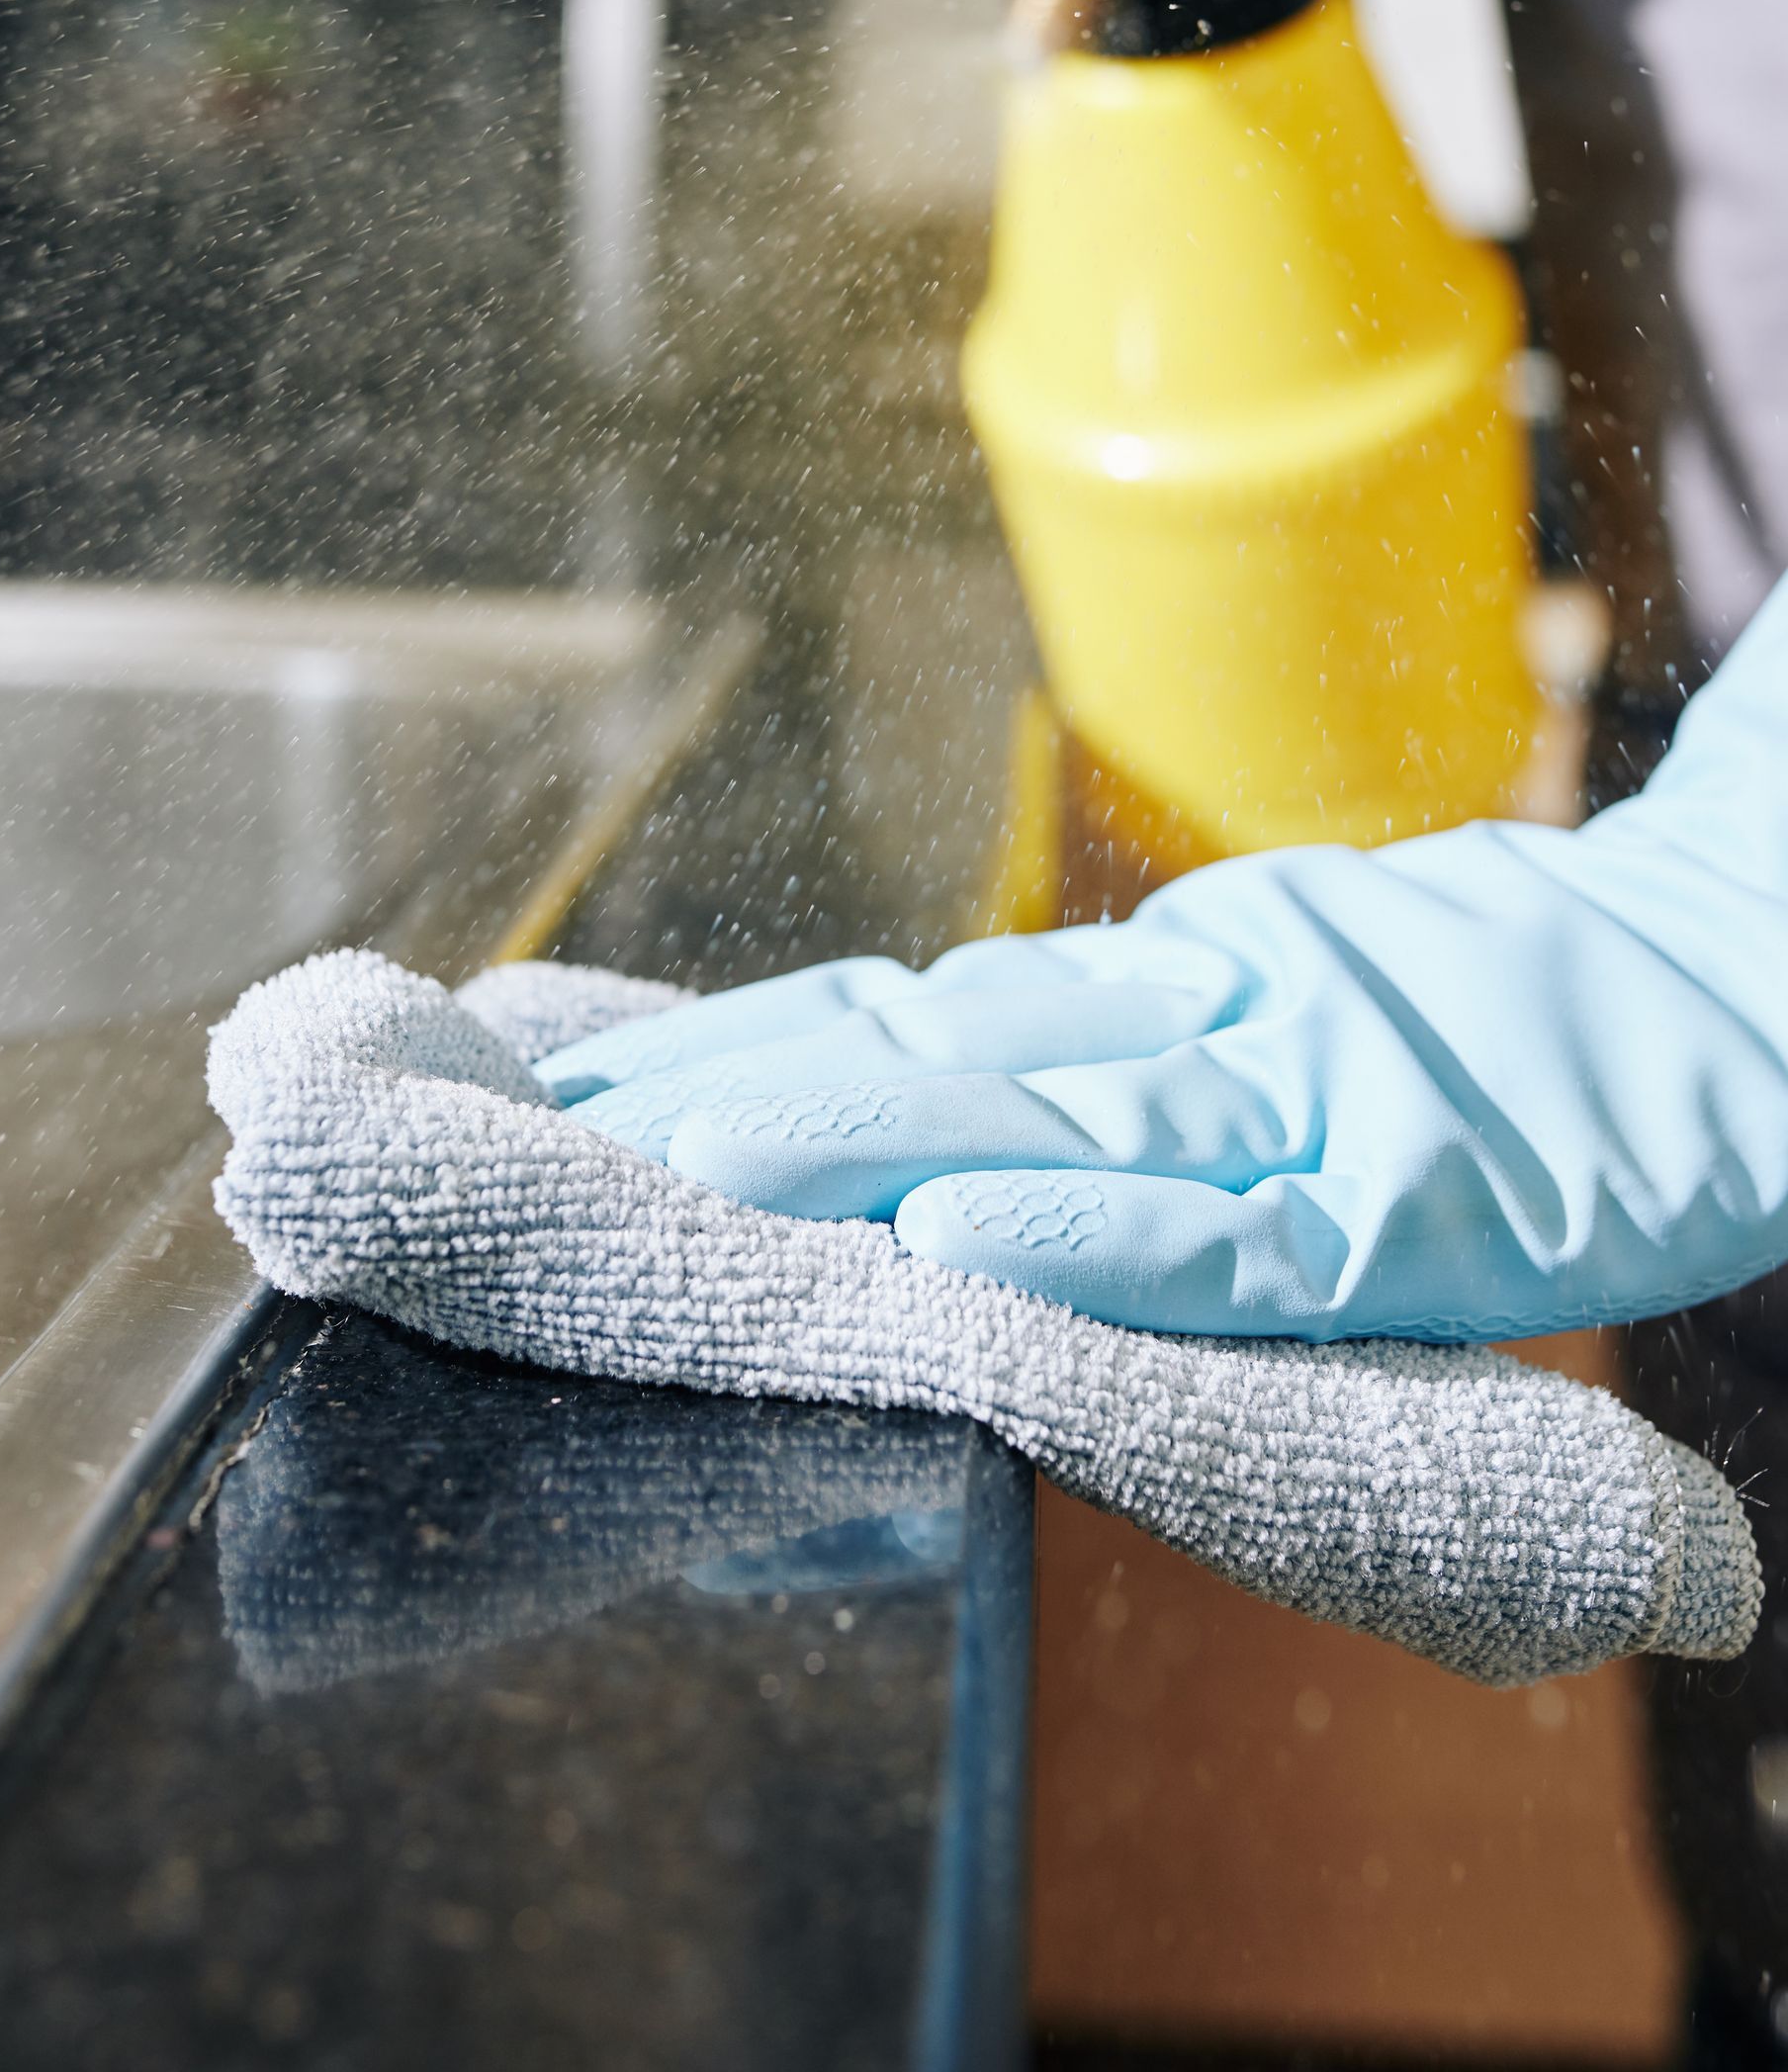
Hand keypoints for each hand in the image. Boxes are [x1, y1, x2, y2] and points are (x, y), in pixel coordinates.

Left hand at [540, 577, 1787, 1342]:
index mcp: (1179, 984)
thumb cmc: (1520, 1012)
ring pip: (1050, 1121)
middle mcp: (1209, 1021)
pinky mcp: (1415, 1200)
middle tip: (554, 1126)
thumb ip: (1140, 1034)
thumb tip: (948, 1084)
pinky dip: (1096, 1238)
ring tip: (684, 1161)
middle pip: (940, 1051)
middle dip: (742, 1089)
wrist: (1749, 974)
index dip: (755, 1039)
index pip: (925, 1014)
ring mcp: (1306, 1102)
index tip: (596, 1077)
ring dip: (861, 1138)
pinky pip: (1236, 1238)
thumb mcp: (1300, 986)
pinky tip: (956, 1247)